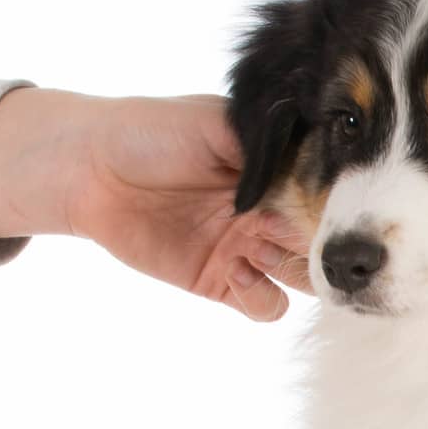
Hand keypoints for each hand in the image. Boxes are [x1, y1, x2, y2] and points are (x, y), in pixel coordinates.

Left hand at [0, 88, 312, 320]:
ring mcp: (249, 250)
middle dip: (324, 247)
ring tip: (257, 249)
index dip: (337, 204)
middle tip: (298, 235)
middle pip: (325, 242)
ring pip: (304, 280)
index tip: (331, 207)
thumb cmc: (151, 132)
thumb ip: (268, 146)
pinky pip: (265, 305)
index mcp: (280, 169)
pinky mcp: (222, 282)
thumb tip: (318, 170)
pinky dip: (263, 298)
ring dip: (296, 272)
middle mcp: (271, 211)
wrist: (90, 170)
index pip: (329, 194)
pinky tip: (238, 273)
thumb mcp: (216, 123)